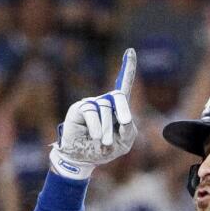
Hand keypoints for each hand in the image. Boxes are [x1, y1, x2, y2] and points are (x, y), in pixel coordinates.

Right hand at [49, 49, 137, 179]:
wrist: (82, 159)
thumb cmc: (104, 150)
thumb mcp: (123, 143)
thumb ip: (129, 131)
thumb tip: (125, 120)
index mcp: (116, 108)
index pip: (123, 85)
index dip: (128, 68)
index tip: (131, 51)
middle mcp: (103, 102)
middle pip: (117, 96)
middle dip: (123, 110)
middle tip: (124, 124)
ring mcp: (90, 104)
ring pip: (104, 108)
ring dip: (107, 128)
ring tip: (104, 142)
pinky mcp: (78, 109)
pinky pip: (91, 113)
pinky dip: (96, 127)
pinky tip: (96, 137)